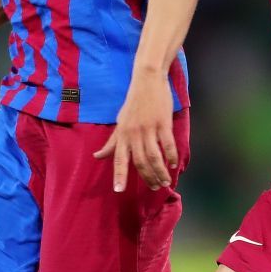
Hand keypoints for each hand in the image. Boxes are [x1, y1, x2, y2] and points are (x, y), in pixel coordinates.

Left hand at [94, 69, 179, 191]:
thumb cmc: (133, 103)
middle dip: (147, 178)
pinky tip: (173, 164)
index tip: (118, 190)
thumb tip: (97, 156)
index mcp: (122, 135)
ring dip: (160, 171)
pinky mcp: (163, 123)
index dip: (119, 175)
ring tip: (165, 181)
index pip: (119, 159)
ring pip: (154, 156)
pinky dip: (171, 156)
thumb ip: (111, 142)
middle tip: (155, 188)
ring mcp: (148, 128)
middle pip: (140, 162)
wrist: (147, 81)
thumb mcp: (120, 122)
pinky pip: (167, 144)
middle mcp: (133, 134)